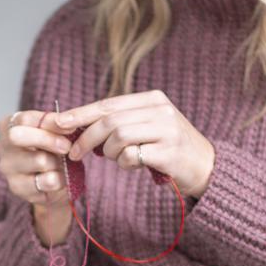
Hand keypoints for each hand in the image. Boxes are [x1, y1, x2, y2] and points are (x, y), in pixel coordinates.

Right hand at [0, 108, 75, 245]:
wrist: (54, 180)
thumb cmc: (52, 150)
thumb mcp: (54, 132)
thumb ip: (56, 124)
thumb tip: (66, 122)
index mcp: (8, 125)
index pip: (25, 120)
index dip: (50, 122)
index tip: (70, 128)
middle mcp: (2, 146)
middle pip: (19, 136)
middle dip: (48, 140)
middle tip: (66, 147)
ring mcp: (7, 168)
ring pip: (38, 160)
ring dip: (57, 162)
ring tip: (62, 165)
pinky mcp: (17, 187)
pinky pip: (47, 181)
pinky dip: (60, 179)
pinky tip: (59, 178)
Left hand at [54, 90, 215, 197]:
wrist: (207, 167)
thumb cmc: (170, 148)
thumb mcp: (148, 127)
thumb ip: (120, 122)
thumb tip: (79, 126)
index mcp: (153, 99)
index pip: (108, 103)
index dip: (81, 113)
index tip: (58, 122)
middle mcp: (161, 110)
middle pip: (110, 120)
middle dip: (86, 138)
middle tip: (73, 153)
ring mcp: (167, 130)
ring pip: (118, 137)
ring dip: (109, 153)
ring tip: (117, 159)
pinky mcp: (169, 152)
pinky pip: (132, 156)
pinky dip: (125, 163)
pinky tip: (134, 165)